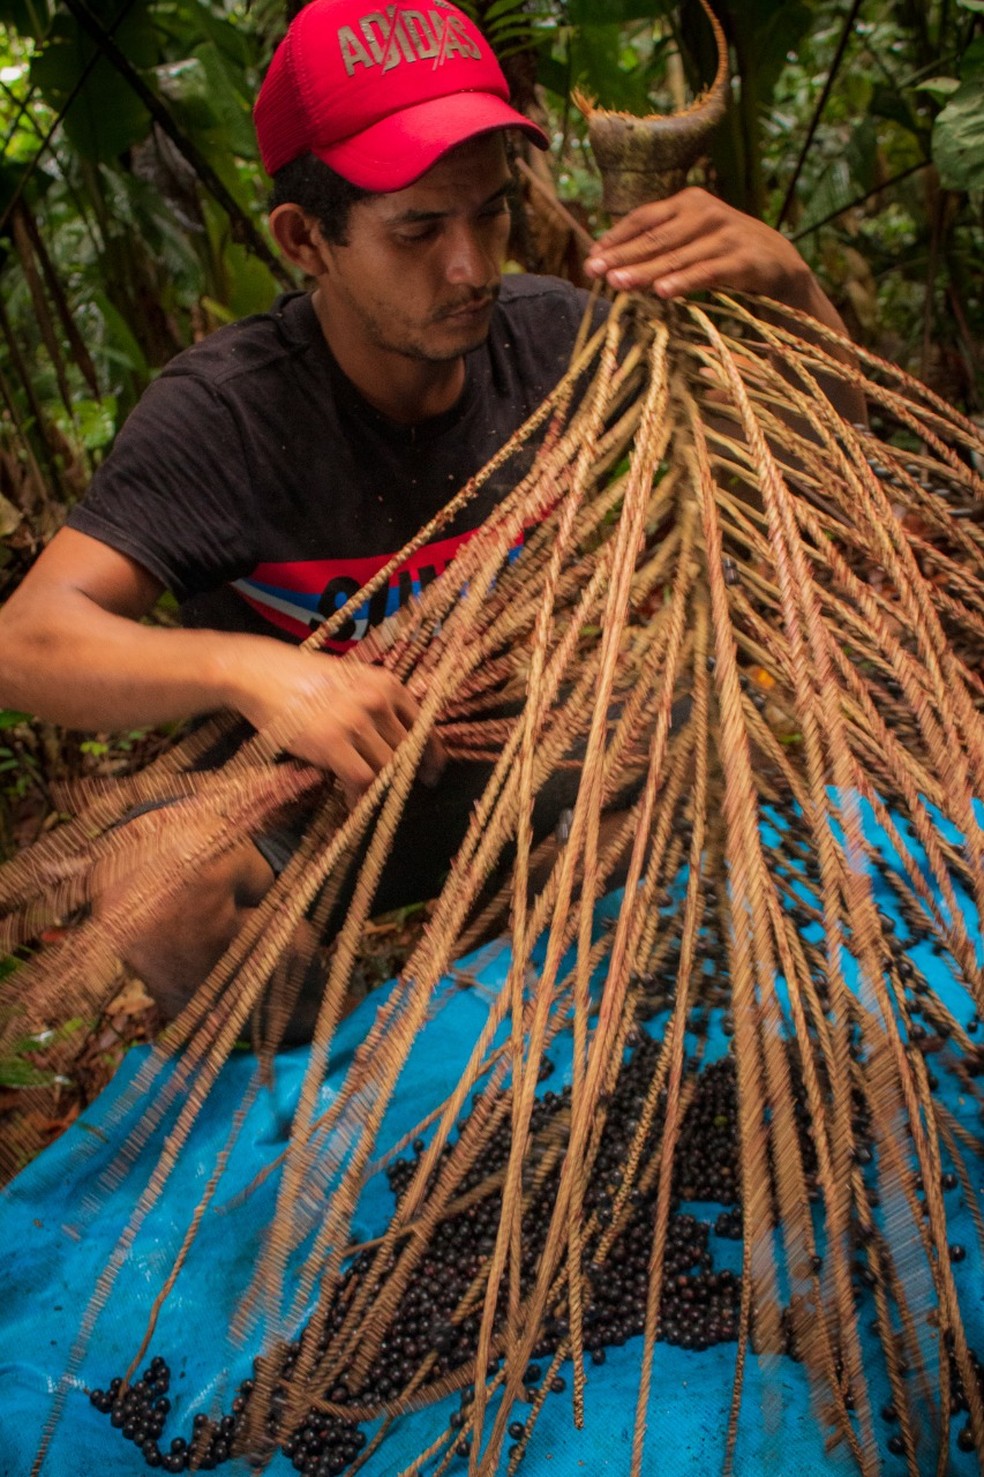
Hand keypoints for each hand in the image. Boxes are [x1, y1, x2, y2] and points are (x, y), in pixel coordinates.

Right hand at [232, 646, 444, 807]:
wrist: (259, 673)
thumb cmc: (301, 677)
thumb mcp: (350, 679)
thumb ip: (376, 702)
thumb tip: (396, 740)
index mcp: (387, 683)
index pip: (424, 726)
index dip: (432, 755)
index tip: (431, 772)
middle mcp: (378, 701)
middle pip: (407, 752)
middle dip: (406, 776)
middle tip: (399, 792)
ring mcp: (356, 722)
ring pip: (387, 769)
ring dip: (381, 789)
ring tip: (372, 800)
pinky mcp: (332, 743)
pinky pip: (361, 780)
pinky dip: (361, 799)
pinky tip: (354, 806)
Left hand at [584, 187, 816, 306]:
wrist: (779, 263)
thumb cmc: (725, 253)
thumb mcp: (693, 241)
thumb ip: (661, 245)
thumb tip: (614, 263)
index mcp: (689, 201)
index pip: (644, 218)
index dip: (616, 238)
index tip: (592, 257)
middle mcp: (706, 211)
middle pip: (655, 237)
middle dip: (622, 256)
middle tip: (595, 272)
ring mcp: (726, 233)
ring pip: (677, 256)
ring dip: (645, 271)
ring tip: (618, 284)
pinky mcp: (743, 258)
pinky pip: (707, 272)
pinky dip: (684, 282)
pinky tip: (662, 292)